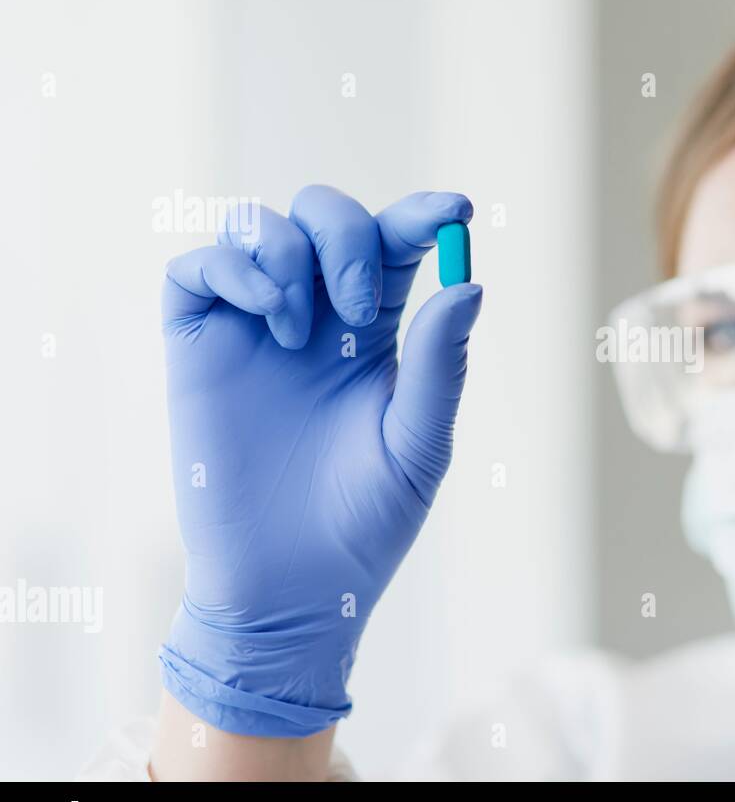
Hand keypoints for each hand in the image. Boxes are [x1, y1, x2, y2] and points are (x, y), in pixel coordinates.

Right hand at [158, 185, 480, 736]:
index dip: (424, 216)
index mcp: (376, 331)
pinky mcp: (197, 347)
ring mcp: (252, 327)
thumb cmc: (365, 524)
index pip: (397, 246)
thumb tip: (470, 285)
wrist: (289, 590)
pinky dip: (231, 265)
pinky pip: (197, 268)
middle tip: (358, 305)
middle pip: (326, 216)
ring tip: (297, 327)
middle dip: (347, 234)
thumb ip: (440, 365)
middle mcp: (314, 317)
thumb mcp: (419, 444)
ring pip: (258, 225)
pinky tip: (265, 315)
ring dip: (286, 249)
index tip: (456, 210)